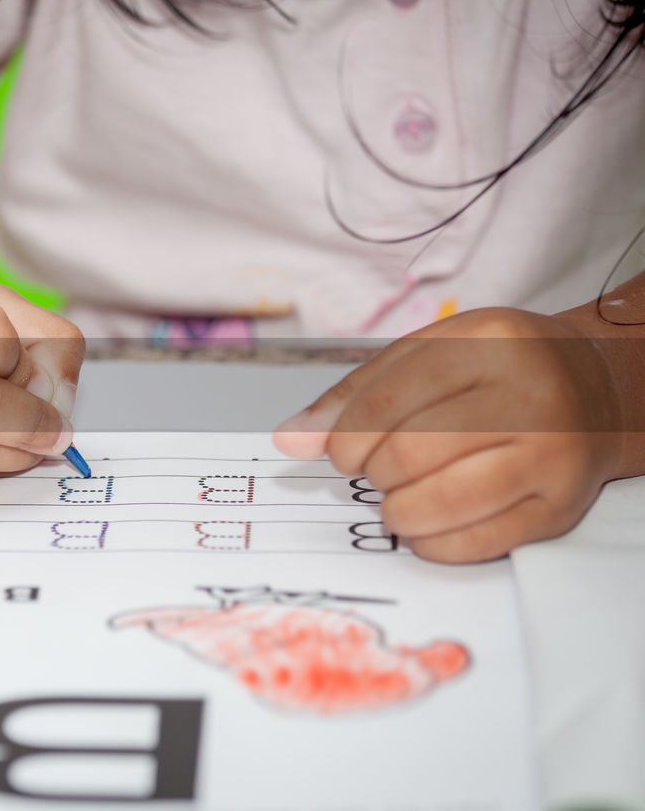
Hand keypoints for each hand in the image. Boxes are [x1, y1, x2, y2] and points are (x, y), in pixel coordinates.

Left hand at [273, 308, 624, 562]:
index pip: (389, 399)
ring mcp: (552, 455)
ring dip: (399, 512)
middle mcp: (530, 396)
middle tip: (374, 472)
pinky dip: (433, 543)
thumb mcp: (430, 354)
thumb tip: (292, 440)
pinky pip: (478, 542)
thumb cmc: (497, 371)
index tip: (338, 451)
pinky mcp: (561, 508)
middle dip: (373, 473)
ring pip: (445, 501)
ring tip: (397, 501)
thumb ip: (357, 393)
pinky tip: (426, 525)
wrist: (595, 391)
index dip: (346, 435)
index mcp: (490, 343)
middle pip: (412, 452)